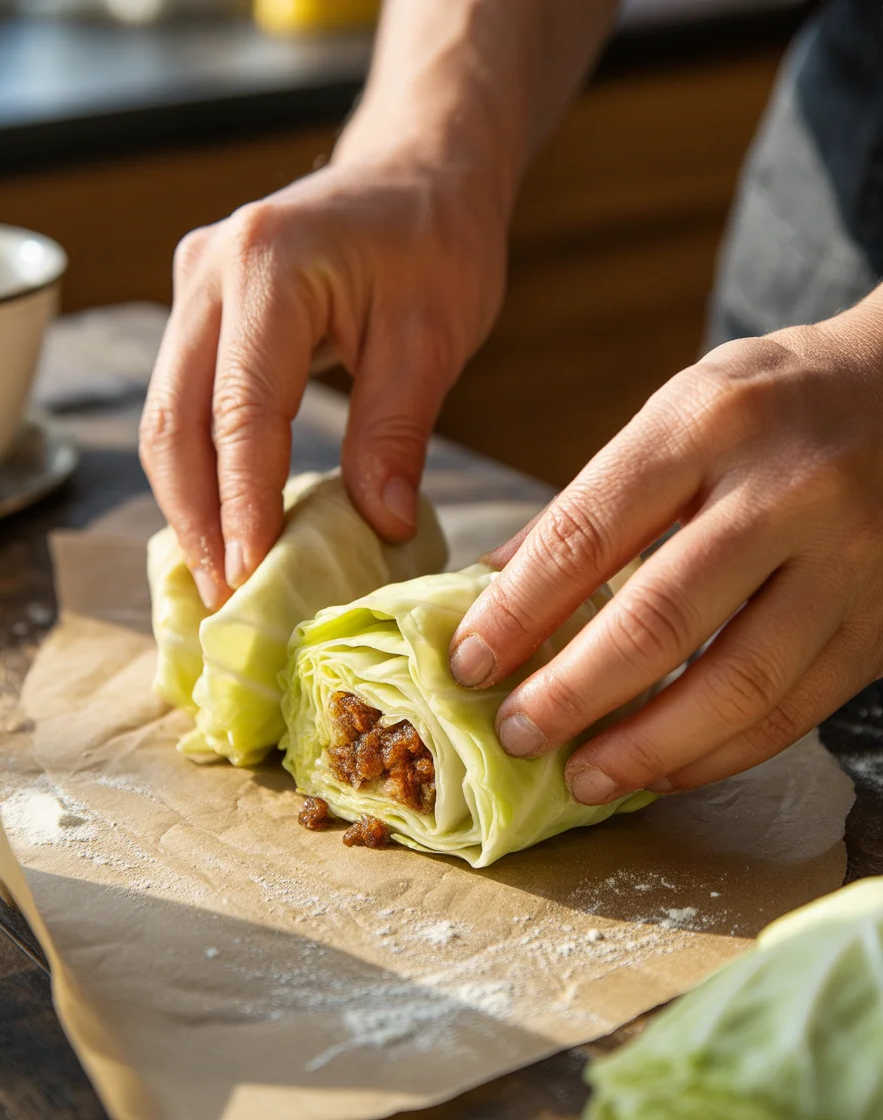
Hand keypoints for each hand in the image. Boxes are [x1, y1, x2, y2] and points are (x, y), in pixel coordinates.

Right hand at [140, 154, 506, 608]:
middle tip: (226, 598)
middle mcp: (209, 269)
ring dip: (190, 502)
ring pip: (167, 418)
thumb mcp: (433, 336)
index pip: (242, 410)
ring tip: (221, 576)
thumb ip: (396, 429)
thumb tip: (380, 527)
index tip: (251, 579)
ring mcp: (194, 285)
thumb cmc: (437, 242)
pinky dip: (200, 468)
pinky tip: (222, 521)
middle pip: (176, 420)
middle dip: (199, 519)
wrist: (419, 175)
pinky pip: (184, 402)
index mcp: (269, 265)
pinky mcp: (201, 308)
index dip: (244, 503)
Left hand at [450, 304, 882, 801]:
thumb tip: (497, 587)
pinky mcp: (882, 619)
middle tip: (516, 733)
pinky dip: (721, 753)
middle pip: (659, 620)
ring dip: (646, 747)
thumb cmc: (776, 402)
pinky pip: (795, 709)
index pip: (587, 533)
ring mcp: (846, 560)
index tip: (469, 664)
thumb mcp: (679, 410)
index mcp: (707, 424)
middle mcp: (783, 491)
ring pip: (736, 684)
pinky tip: (667, 769)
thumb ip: (592, 500)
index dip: (518, 612)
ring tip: (583, 778)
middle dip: (573, 693)